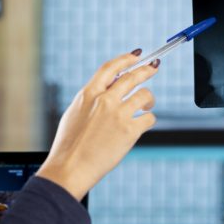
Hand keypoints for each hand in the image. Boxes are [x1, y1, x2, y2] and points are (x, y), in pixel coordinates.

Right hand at [36, 53, 158, 199]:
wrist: (70, 168)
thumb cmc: (69, 146)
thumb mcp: (75, 113)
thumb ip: (92, 99)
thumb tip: (110, 88)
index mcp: (88, 94)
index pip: (111, 68)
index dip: (126, 59)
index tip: (137, 55)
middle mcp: (105, 100)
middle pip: (133, 77)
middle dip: (147, 70)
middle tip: (154, 67)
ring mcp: (118, 115)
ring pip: (145, 95)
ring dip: (149, 99)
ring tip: (147, 105)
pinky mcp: (129, 131)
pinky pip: (149, 118)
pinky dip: (148, 120)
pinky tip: (143, 124)